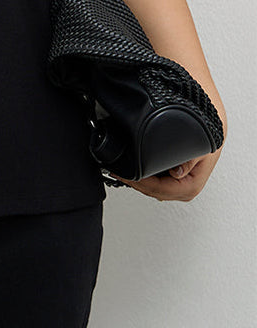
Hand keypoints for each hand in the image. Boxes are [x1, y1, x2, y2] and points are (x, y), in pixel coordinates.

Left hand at [108, 145, 223, 200]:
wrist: (212, 135)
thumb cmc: (207, 142)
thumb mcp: (201, 148)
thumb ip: (189, 160)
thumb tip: (177, 173)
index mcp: (190, 187)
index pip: (158, 190)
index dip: (140, 183)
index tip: (125, 175)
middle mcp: (183, 191)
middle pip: (152, 192)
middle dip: (134, 183)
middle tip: (117, 173)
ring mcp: (177, 188)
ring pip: (152, 189)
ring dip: (137, 182)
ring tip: (121, 172)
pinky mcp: (173, 182)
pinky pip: (154, 184)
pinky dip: (143, 179)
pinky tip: (133, 171)